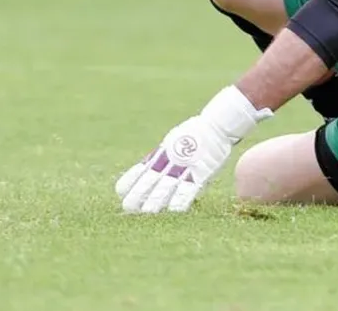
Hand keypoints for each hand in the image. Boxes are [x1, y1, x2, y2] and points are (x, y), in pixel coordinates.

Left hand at [116, 85, 269, 213]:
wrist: (217, 124)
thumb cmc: (194, 134)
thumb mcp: (173, 140)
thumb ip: (161, 155)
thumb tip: (146, 167)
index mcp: (163, 151)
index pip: (143, 167)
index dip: (131, 179)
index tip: (120, 190)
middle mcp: (171, 159)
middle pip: (151, 179)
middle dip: (139, 193)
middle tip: (128, 207)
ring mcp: (185, 166)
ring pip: (167, 186)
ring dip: (155, 200)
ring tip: (145, 212)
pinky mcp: (200, 172)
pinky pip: (189, 189)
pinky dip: (180, 200)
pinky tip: (172, 211)